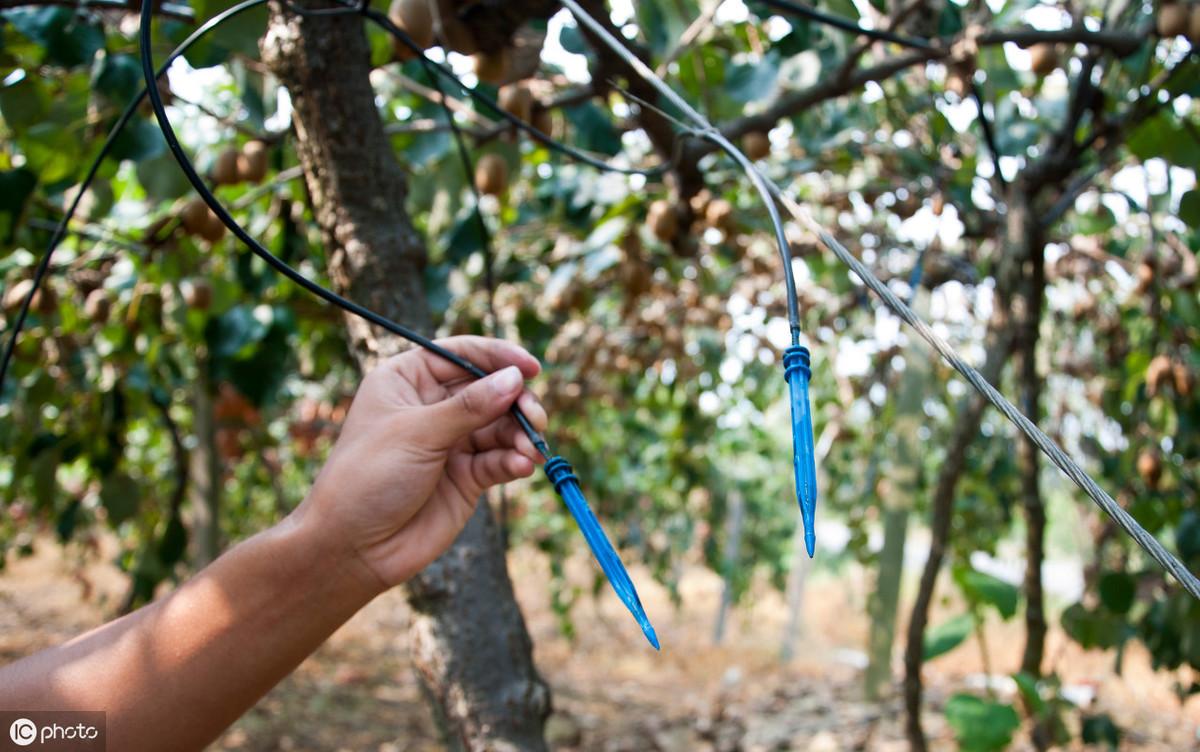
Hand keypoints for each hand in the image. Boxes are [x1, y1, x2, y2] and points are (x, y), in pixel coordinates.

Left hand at [296, 336, 547, 590]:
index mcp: (408, 381)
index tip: (531, 368)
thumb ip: (469, 407)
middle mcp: (432, 406)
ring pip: (501, 426)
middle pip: (489, 389)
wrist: (354, 549)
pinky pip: (500, 459)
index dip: (498, 357)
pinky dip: (515, 460)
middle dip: (516, 402)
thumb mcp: (417, 433)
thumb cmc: (368, 478)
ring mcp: (451, 442)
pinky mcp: (466, 476)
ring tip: (530, 450)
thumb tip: (514, 378)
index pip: (461, 355)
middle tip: (534, 419)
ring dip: (521, 435)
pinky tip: (522, 466)